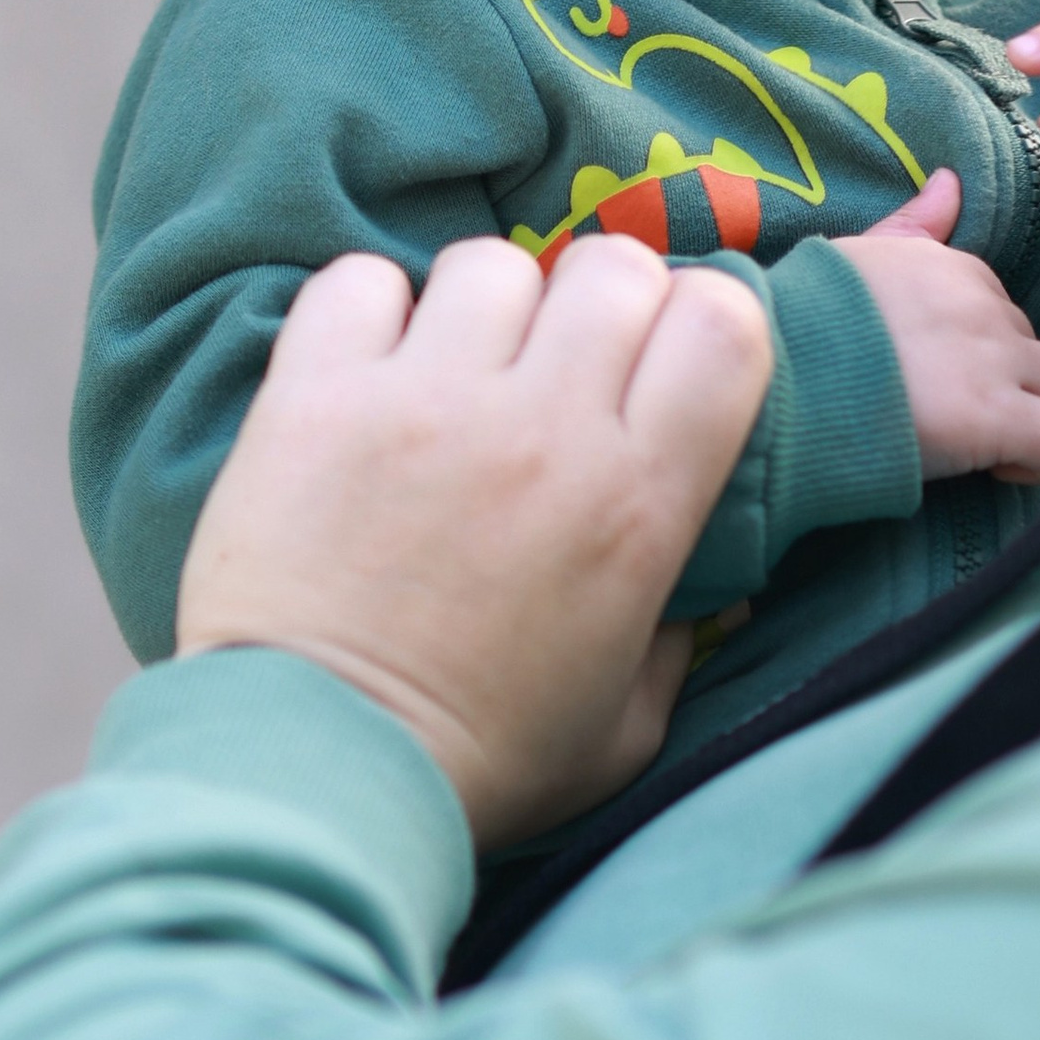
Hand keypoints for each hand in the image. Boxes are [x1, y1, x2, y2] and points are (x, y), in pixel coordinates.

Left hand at [176, 237, 770, 849]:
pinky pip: (362, 281)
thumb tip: (702, 585)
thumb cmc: (481, 765)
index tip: (668, 364)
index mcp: (637, 503)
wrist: (315, 774)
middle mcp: (544, 428)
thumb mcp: (627, 728)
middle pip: (615, 270)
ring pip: (492, 265)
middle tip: (564, 362)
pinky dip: (371, 311)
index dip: (706, 323)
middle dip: (604, 302)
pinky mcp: (316, 396)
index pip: (724, 326)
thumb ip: (678, 639)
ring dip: (487, 307)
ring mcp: (424, 401)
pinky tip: (370, 370)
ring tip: (458, 370)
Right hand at [831, 168, 1039, 484]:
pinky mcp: (999, 416)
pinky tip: (1000, 466)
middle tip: (948, 414)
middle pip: (1028, 348)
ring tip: (983, 444)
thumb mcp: (858, 255)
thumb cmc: (800, 321)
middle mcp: (984, 306)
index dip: (972, 350)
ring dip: (1033, 416)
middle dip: (1002, 382)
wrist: (774, 374)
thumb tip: (950, 182)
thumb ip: (914, 224)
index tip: (933, 378)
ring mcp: (995, 360)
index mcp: (951, 266)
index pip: (996, 307)